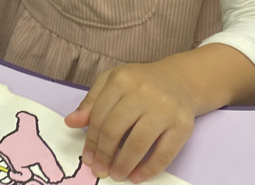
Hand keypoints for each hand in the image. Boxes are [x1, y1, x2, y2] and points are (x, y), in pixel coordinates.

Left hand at [64, 61, 195, 182]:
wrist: (180, 80)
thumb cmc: (140, 83)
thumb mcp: (112, 83)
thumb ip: (91, 102)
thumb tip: (71, 122)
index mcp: (122, 80)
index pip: (100, 115)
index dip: (91, 140)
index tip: (87, 158)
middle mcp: (143, 93)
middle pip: (116, 130)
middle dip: (104, 154)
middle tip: (100, 169)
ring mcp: (165, 109)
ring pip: (138, 143)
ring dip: (124, 164)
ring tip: (116, 175)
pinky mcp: (183, 126)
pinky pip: (164, 153)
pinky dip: (149, 169)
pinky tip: (137, 176)